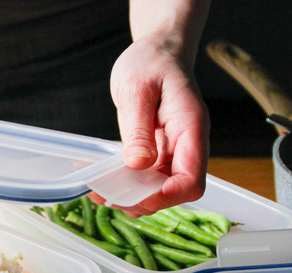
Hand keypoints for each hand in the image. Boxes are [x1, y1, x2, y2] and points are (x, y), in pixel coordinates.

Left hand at [91, 39, 209, 216]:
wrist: (156, 53)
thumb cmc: (150, 62)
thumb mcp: (137, 89)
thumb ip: (139, 128)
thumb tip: (138, 164)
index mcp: (190, 129)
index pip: (191, 180)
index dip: (167, 196)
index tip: (136, 196)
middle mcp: (186, 146)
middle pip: (177, 191)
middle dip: (144, 200)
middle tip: (107, 194)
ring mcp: (173, 151)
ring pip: (160, 190)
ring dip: (132, 196)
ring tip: (100, 189)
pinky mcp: (158, 153)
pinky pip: (146, 178)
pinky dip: (126, 184)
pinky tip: (104, 179)